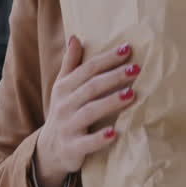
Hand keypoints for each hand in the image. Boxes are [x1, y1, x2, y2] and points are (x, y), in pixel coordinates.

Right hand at [33, 35, 138, 186]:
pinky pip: (86, 143)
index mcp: (64, 87)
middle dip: (113, 77)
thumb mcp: (63, 88)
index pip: (87, 69)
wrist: (49, 149)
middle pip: (91, 87)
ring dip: (110, 103)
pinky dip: (99, 138)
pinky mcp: (72, 147)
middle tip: (136, 69)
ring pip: (90, 112)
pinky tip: (115, 133)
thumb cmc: (64, 112)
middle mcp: (64, 104)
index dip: (107, 59)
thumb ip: (70, 64)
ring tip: (131, 95)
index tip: (127, 49)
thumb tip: (74, 37)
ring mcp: (67, 126)